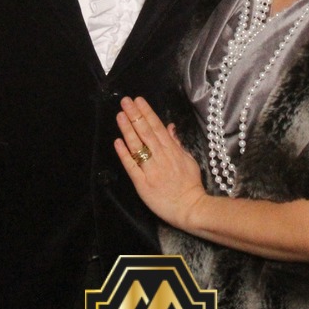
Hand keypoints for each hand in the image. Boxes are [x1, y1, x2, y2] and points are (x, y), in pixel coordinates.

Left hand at [114, 95, 207, 230]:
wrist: (191, 208)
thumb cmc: (190, 184)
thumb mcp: (189, 160)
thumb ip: (177, 143)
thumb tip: (169, 126)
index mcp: (172, 150)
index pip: (157, 126)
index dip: (147, 112)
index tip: (138, 100)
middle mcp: (161, 156)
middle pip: (146, 132)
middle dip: (135, 115)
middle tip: (125, 101)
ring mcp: (151, 169)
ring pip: (137, 146)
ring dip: (128, 129)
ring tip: (120, 115)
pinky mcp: (142, 183)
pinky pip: (132, 166)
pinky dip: (124, 153)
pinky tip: (117, 142)